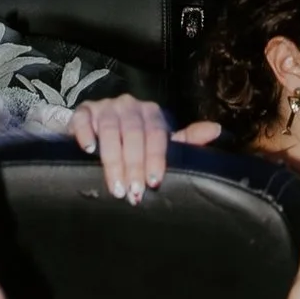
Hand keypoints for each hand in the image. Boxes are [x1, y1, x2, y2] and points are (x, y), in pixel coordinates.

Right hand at [71, 94, 221, 200]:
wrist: (100, 131)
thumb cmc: (135, 142)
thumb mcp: (160, 143)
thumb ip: (186, 140)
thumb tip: (216, 130)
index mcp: (151, 112)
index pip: (156, 134)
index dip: (156, 158)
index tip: (154, 182)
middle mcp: (129, 105)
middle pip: (133, 134)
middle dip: (134, 166)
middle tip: (133, 193)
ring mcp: (105, 106)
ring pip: (110, 130)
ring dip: (112, 160)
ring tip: (115, 186)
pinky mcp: (83, 111)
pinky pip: (83, 120)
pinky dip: (86, 134)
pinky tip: (89, 151)